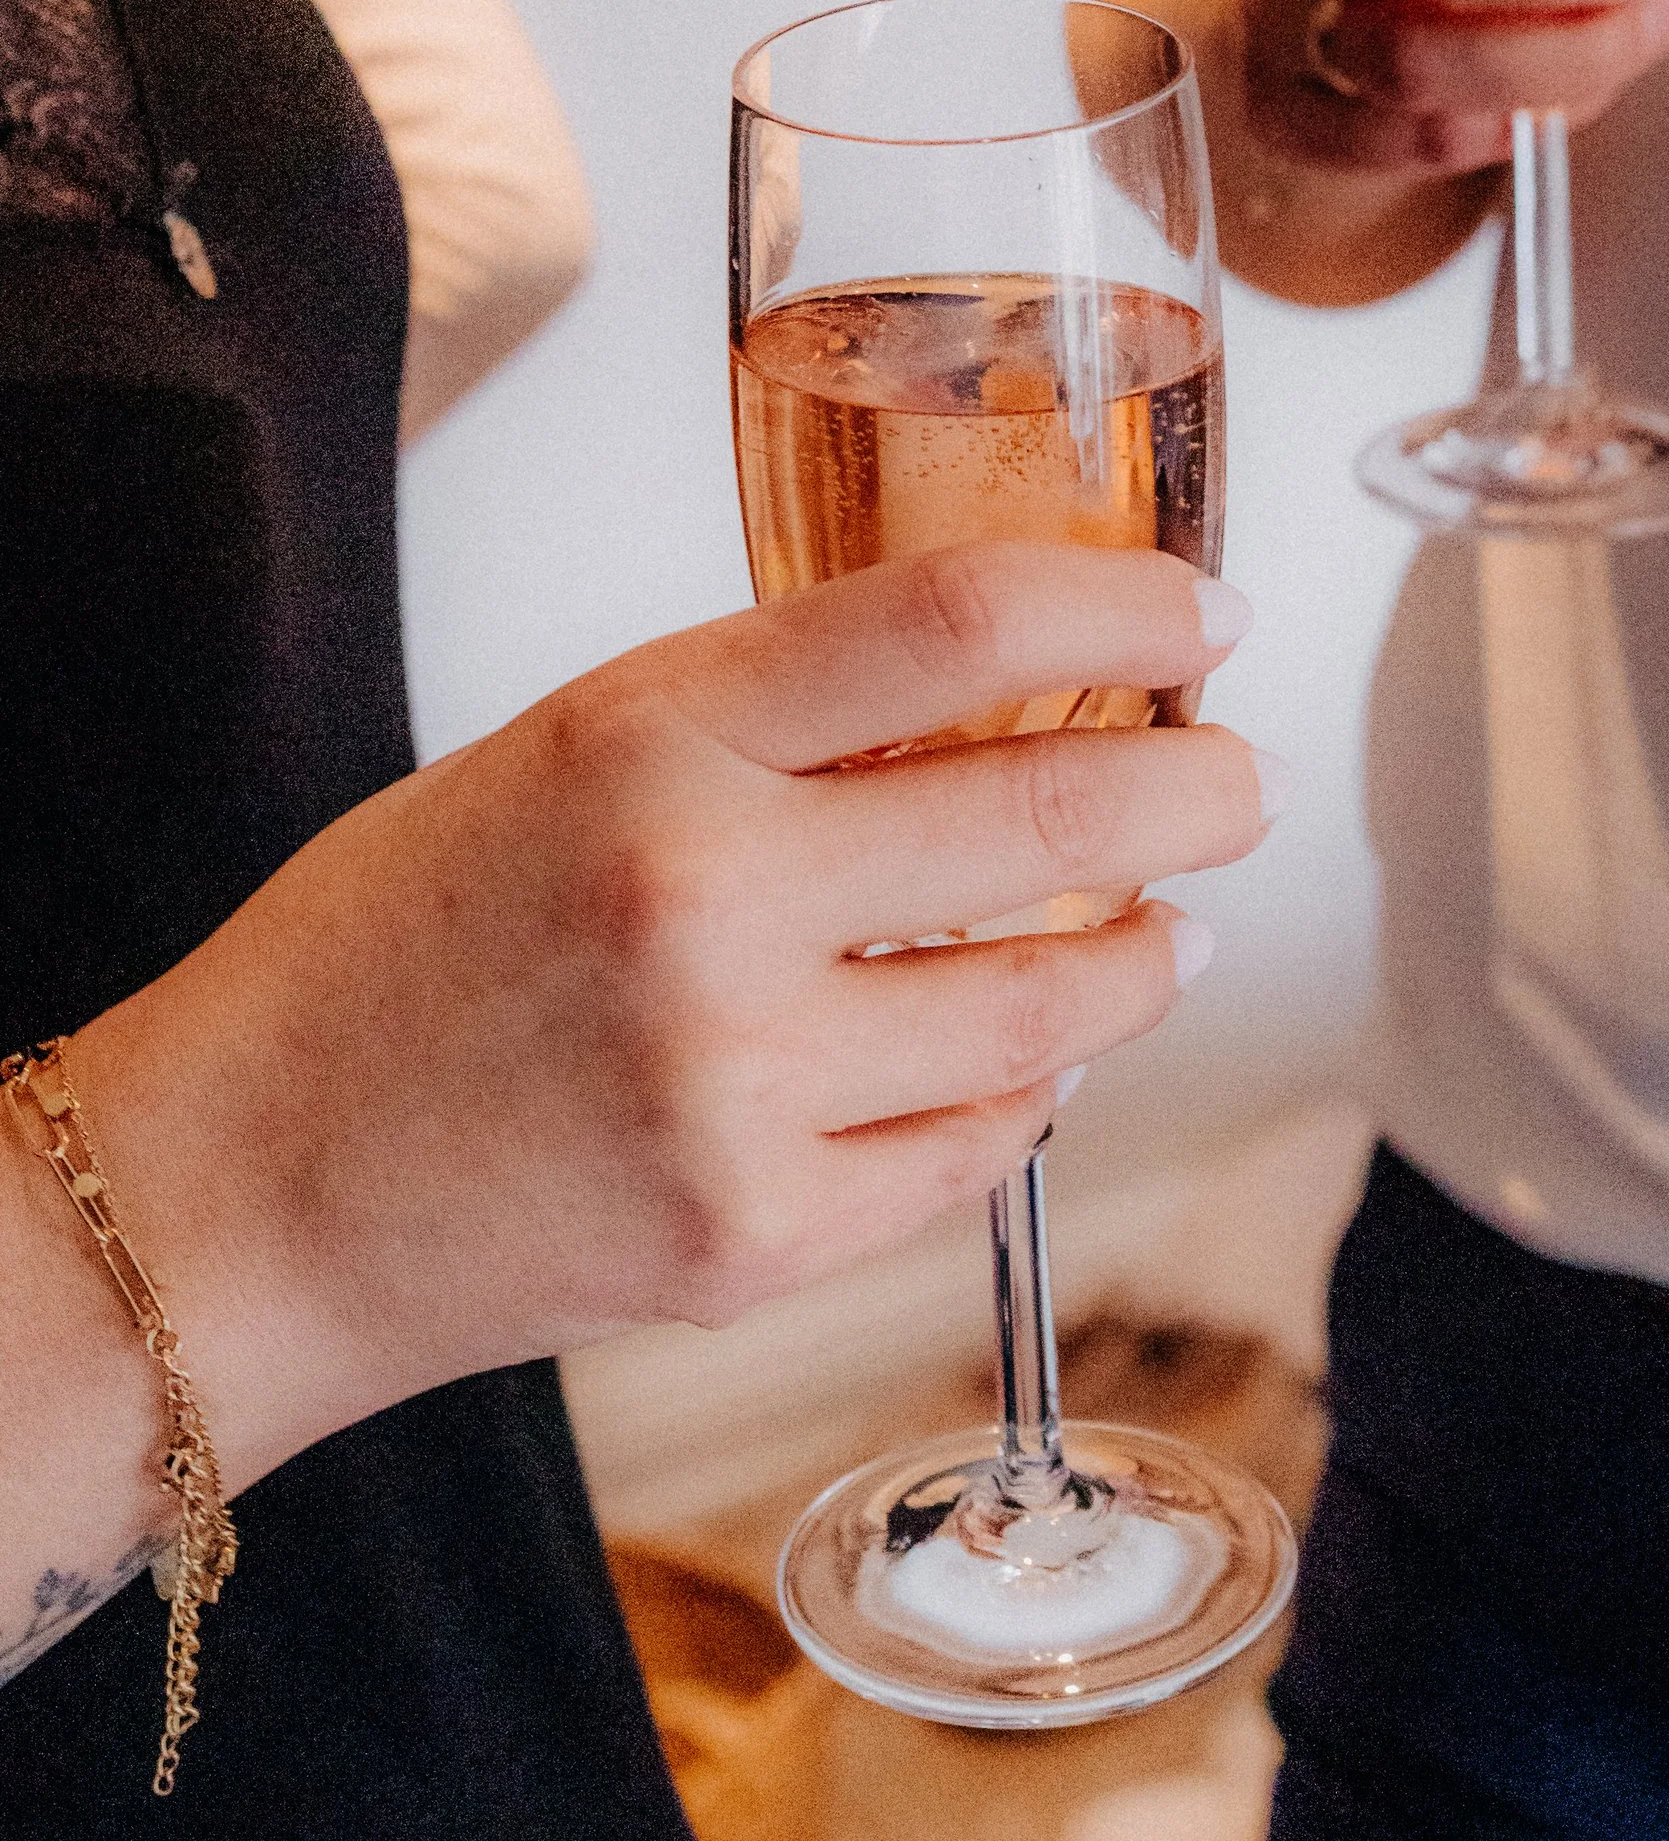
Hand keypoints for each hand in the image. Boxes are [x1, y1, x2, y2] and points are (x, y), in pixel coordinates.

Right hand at [77, 547, 1269, 1484]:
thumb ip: (785, 715)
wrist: (253, 1180)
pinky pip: (977, 1151)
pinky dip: (1034, 1092)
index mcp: (653, 738)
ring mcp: (738, 1086)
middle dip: (1202, 788)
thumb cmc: (410, 940)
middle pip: (1057, 811)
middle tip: (1243, 782)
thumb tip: (1026, 684)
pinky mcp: (754, 1239)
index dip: (1128, 601)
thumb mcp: (577, 746)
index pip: (958, 622)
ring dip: (1146, 958)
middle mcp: (706, 901)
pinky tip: (1038, 1055)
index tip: (1209, 612)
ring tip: (1167, 931)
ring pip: (1052, 1005)